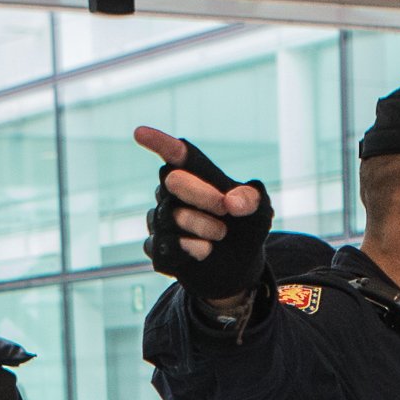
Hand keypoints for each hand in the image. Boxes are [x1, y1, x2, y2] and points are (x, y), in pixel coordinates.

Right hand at [135, 127, 267, 304]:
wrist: (240, 266)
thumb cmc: (245, 228)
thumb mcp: (259, 211)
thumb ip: (251, 199)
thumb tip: (232, 203)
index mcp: (196, 177)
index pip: (177, 155)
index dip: (159, 143)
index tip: (140, 133)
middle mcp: (172, 195)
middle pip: (174, 182)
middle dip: (202, 194)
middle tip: (225, 208)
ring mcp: (162, 222)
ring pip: (169, 217)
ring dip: (200, 226)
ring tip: (220, 234)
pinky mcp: (159, 250)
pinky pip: (164, 246)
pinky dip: (187, 248)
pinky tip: (204, 251)